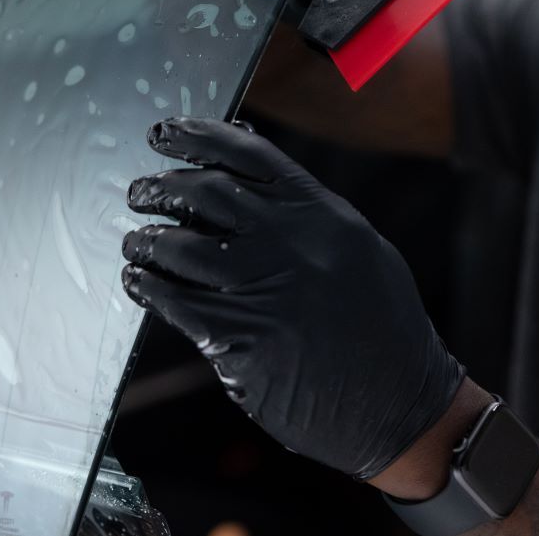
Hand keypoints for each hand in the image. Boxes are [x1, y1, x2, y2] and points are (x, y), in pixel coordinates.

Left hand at [121, 117, 464, 478]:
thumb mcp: (360, 250)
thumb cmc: (385, 330)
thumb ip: (308, 215)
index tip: (165, 134)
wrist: (400, 403)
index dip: (197, 137)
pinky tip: (140, 283)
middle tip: (141, 192)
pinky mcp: (239, 339)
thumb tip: (251, 180)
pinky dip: (147, 288)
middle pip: (204, 192)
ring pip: (179, 246)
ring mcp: (262, 289)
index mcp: (321, 213)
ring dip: (147, 241)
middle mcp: (289, 241)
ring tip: (138, 243)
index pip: (247, 155)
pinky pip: (174, 302)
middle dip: (161, 187)